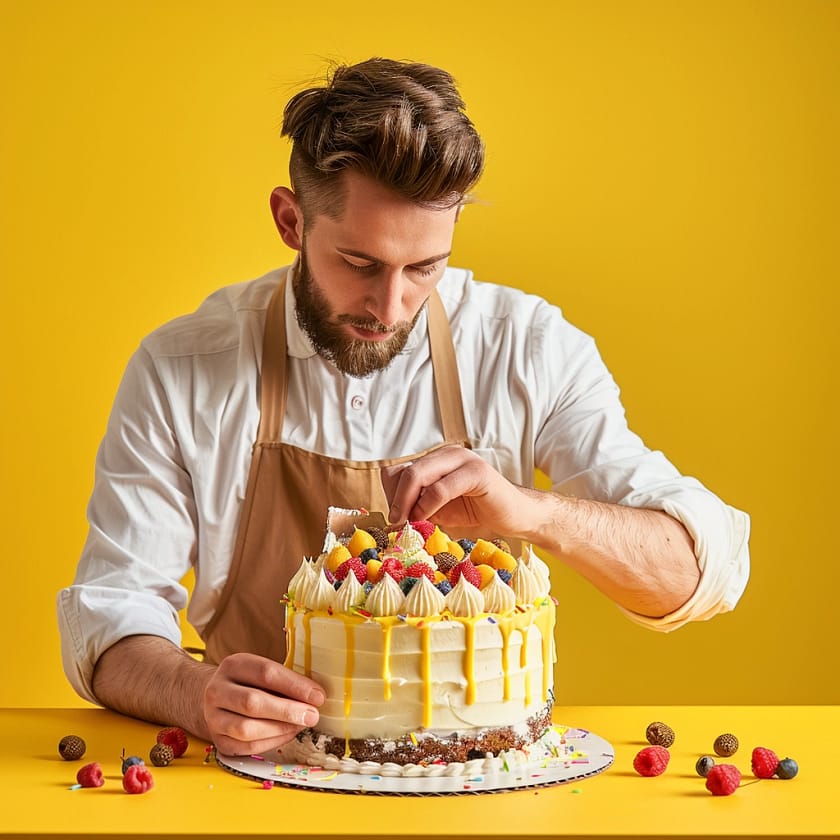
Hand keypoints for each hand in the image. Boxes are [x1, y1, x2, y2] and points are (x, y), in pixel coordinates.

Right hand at [203, 653, 324, 755]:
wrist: (214, 697)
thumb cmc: (248, 682)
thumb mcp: (261, 670)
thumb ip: (284, 679)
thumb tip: (315, 695)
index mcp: (234, 665)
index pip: (265, 673)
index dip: (295, 686)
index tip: (318, 696)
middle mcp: (218, 690)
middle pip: (253, 702)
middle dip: (288, 711)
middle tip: (312, 715)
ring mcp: (213, 717)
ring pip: (246, 729)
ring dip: (280, 729)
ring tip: (300, 725)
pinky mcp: (218, 740)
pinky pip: (246, 747)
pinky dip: (271, 742)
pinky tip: (287, 734)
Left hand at [381, 445, 535, 536]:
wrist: (515, 515)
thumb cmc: (476, 511)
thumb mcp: (438, 509)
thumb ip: (417, 504)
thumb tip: (393, 511)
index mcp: (436, 459)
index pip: (399, 470)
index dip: (392, 494)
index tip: (395, 517)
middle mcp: (447, 453)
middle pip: (405, 471)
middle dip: (396, 499)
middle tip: (396, 521)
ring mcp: (462, 459)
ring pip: (418, 474)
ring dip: (408, 502)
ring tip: (410, 522)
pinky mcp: (477, 472)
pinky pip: (440, 488)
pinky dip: (428, 505)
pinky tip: (427, 518)